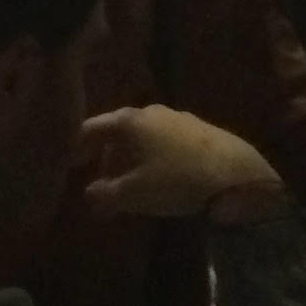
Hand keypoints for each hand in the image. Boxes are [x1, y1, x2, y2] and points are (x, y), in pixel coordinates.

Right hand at [79, 106, 288, 224]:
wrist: (237, 174)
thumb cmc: (177, 180)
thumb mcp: (135, 194)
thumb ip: (106, 194)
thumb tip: (88, 194)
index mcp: (129, 121)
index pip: (92, 128)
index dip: (76, 147)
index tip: (68, 165)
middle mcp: (150, 111)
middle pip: (118, 132)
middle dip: (107, 157)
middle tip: (101, 182)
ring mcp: (177, 117)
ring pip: (144, 136)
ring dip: (132, 158)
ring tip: (132, 183)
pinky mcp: (200, 129)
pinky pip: (165, 141)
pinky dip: (154, 156)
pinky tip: (162, 177)